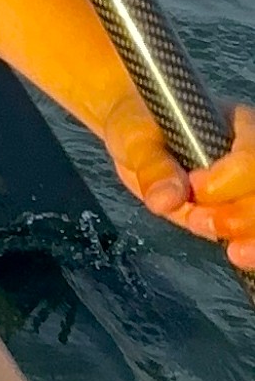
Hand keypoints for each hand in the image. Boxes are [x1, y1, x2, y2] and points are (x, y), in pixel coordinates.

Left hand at [99, 91, 254, 270]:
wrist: (136, 139)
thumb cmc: (138, 125)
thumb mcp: (137, 139)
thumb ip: (154, 168)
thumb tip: (166, 201)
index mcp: (236, 127)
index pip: (253, 159)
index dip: (229, 181)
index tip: (195, 187)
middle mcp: (251, 156)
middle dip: (242, 215)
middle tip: (196, 219)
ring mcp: (246, 186)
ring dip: (247, 234)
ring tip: (204, 229)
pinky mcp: (238, 211)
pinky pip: (253, 233)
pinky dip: (251, 248)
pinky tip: (237, 255)